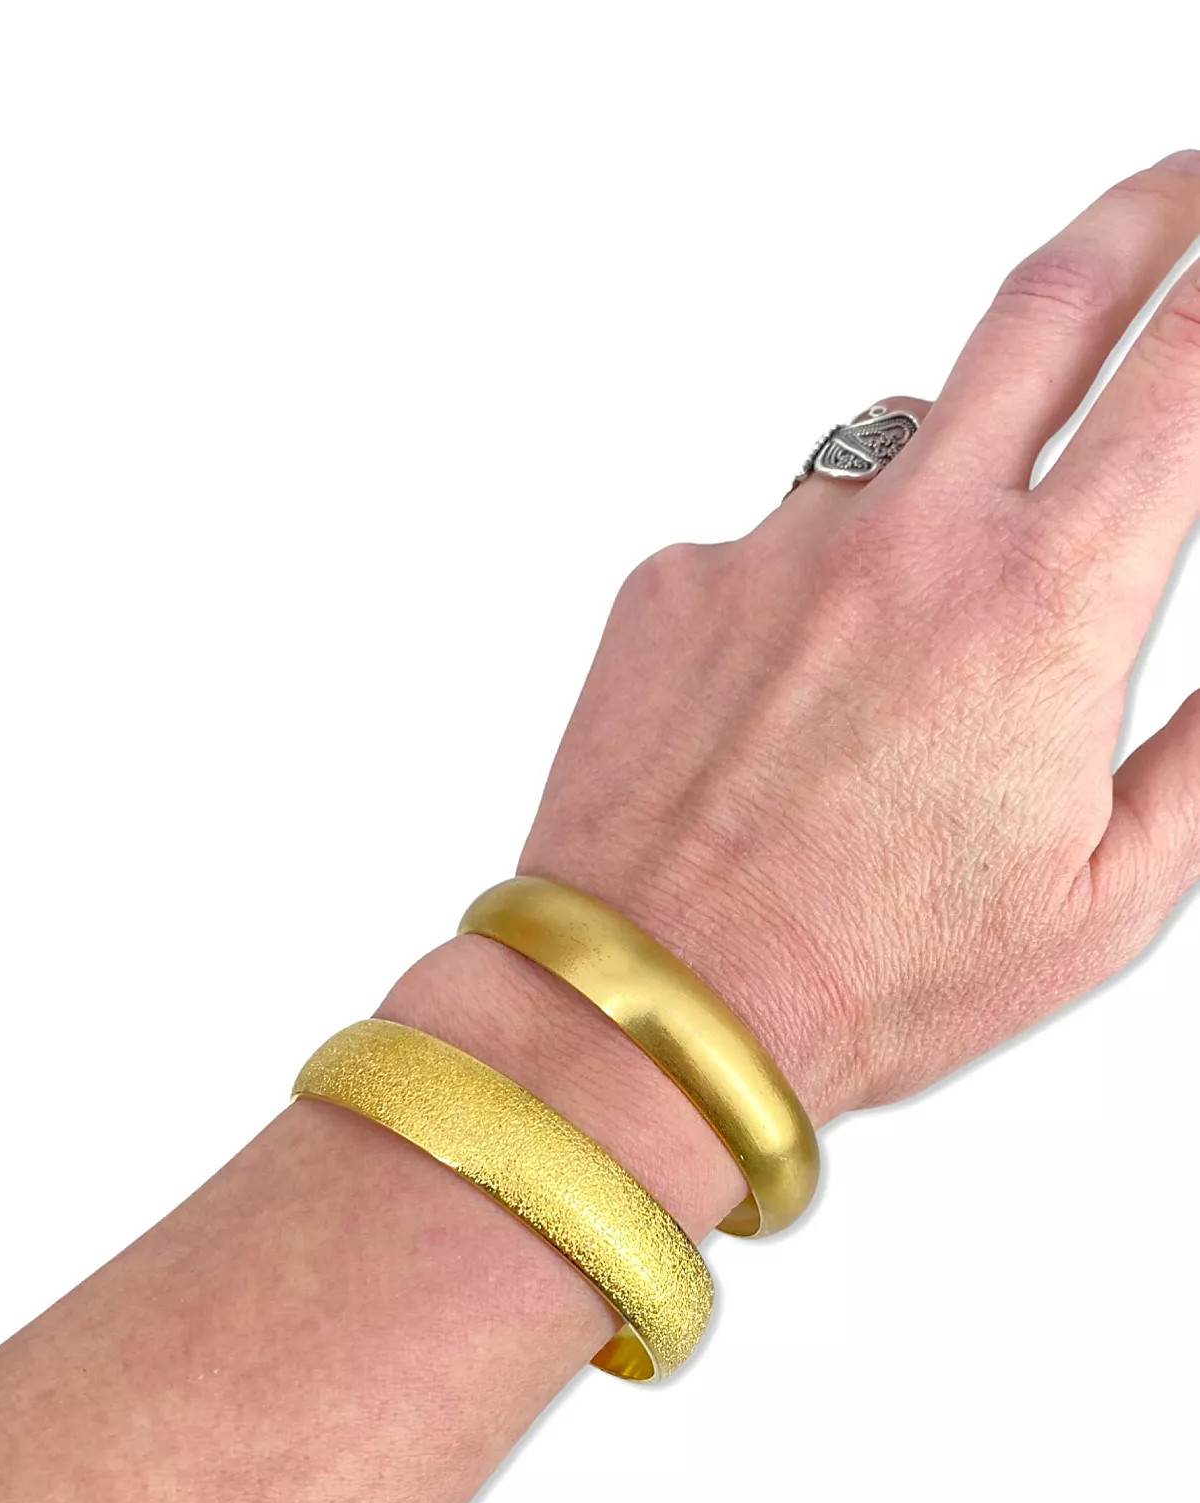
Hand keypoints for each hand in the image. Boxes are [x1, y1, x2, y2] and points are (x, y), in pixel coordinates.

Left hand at [520, 154, 1199, 1126]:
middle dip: (1141, 218)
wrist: (657, 1009)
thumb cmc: (871, 976)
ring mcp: (780, 545)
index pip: (1180, 376)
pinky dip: (813, 585)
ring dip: (944, 483)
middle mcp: (912, 540)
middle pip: (1047, 303)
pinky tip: (796, 707)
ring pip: (897, 440)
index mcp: (1046, 608)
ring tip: (919, 645)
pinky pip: (777, 533)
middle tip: (1180, 191)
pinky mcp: (677, 577)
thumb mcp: (1108, 902)